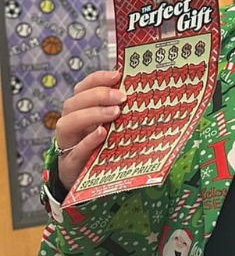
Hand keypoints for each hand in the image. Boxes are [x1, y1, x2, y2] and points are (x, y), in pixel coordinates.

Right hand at [54, 70, 125, 189]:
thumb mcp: (113, 126)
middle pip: (73, 103)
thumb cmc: (104, 147)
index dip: (97, 79)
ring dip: (91, 114)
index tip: (117, 75)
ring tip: (114, 113)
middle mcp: (71, 124)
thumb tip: (146, 94)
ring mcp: (68, 144)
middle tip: (122, 97)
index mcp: (81, 111)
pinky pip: (75, 151)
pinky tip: (101, 134)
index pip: (82, 88)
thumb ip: (120, 111)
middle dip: (97, 96)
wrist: (87, 180)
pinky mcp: (70, 164)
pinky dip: (88, 141)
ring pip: (67, 124)